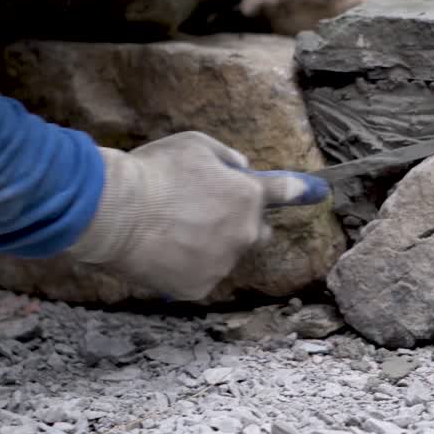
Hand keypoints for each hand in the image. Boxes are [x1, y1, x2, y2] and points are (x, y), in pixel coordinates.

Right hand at [55, 132, 327, 300]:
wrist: (114, 212)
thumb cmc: (153, 172)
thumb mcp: (194, 145)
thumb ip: (226, 157)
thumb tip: (241, 169)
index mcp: (247, 194)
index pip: (284, 192)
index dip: (303, 191)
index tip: (320, 193)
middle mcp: (243, 232)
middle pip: (255, 230)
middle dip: (239, 223)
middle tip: (204, 213)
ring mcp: (222, 263)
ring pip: (224, 255)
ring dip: (209, 245)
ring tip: (169, 230)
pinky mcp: (199, 288)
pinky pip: (200, 276)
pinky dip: (187, 267)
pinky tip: (162, 251)